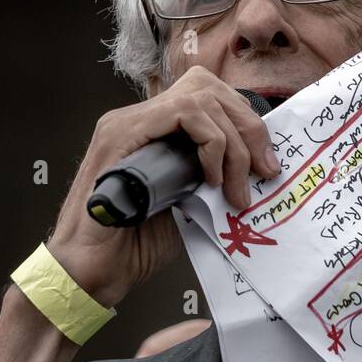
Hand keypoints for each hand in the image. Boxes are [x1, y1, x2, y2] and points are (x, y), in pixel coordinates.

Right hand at [46, 66, 280, 308]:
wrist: (95, 272)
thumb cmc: (136, 244)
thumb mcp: (190, 199)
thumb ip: (212, 174)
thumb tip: (257, 165)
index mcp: (156, 129)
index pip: (211, 97)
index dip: (246, 122)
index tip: (266, 163)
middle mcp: (139, 118)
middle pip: (210, 89)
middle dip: (249, 128)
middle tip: (263, 172)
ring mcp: (126, 122)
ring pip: (201, 98)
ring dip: (233, 143)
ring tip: (235, 188)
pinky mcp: (120, 134)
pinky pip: (183, 112)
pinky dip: (210, 142)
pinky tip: (211, 179)